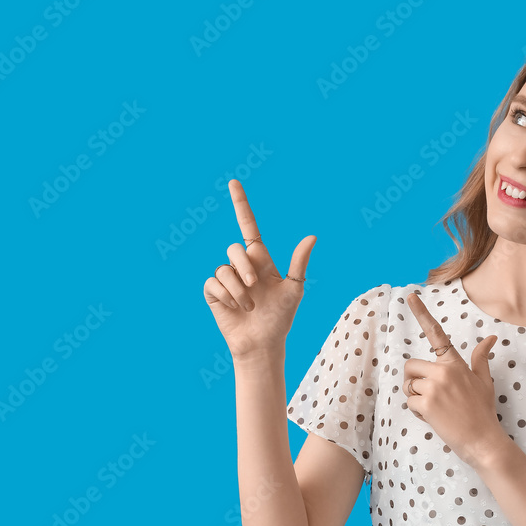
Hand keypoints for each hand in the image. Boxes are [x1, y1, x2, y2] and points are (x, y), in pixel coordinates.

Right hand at [203, 179, 316, 359]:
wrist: (264, 343)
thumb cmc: (281, 317)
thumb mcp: (294, 289)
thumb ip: (299, 262)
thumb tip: (312, 236)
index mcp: (260, 259)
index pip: (248, 226)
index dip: (241, 204)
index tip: (234, 182)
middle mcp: (241, 266)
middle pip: (234, 249)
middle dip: (244, 266)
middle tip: (256, 285)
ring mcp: (226, 279)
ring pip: (223, 269)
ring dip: (239, 290)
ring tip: (249, 306)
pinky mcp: (214, 293)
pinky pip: (213, 283)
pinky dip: (227, 296)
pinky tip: (235, 308)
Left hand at [403, 292, 506, 468]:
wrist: (483, 440)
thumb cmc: (483, 411)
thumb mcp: (484, 382)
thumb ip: (480, 358)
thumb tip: (491, 338)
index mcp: (455, 363)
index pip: (437, 333)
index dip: (422, 313)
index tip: (410, 296)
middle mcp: (444, 370)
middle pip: (410, 366)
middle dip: (414, 381)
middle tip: (430, 395)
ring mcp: (434, 386)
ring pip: (408, 386)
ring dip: (416, 398)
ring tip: (436, 408)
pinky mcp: (426, 402)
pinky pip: (409, 402)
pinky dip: (417, 412)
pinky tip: (434, 418)